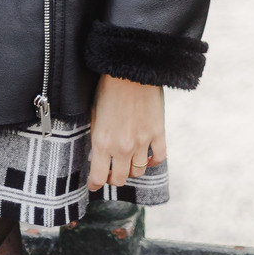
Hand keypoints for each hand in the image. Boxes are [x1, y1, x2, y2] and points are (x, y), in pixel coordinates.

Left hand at [88, 73, 165, 191]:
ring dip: (132, 170)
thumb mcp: (94, 112)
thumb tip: (94, 156)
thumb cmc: (108, 87)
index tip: (94, 185)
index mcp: (102, 142)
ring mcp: (142, 142)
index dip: (95, 184)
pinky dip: (153, 161)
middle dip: (113, 179)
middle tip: (111, 172)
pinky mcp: (157, 132)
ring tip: (128, 163)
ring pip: (138, 171)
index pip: (98, 177)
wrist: (131, 69)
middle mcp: (122, 147)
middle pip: (119, 178)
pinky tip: (148, 157)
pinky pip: (159, 157)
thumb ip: (95, 138)